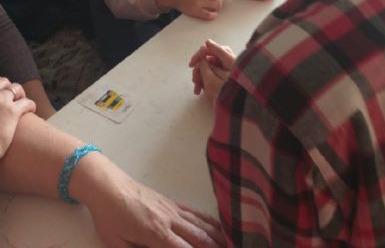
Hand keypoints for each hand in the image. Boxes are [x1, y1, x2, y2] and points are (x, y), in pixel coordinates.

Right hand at [0, 77, 35, 157]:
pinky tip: (31, 111)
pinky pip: (27, 102)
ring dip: (21, 94)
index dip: (0, 87)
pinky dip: (31, 105)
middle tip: (14, 97)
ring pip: (17, 89)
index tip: (3, 93)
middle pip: (4, 82)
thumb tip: (0, 110)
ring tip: (23, 103)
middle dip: (10, 88)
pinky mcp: (12, 112)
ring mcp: (0, 101)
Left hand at [79, 156, 225, 247]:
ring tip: (231, 244)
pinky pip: (195, 212)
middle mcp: (169, 220)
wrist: (108, 186)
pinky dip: (210, 220)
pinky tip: (220, 226)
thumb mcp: (117, 244)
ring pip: (201, 223)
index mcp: (155, 233)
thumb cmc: (109, 217)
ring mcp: (173, 209)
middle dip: (216, 247)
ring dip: (218, 236)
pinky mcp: (172, 202)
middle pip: (199, 237)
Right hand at [190, 40, 234, 103]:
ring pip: (210, 67)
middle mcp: (230, 61)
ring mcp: (229, 68)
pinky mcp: (227, 76)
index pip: (211, 49)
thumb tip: (203, 54)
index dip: (199, 55)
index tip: (191, 65)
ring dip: (201, 77)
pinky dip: (207, 80)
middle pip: (209, 58)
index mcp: (229, 59)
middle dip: (199, 69)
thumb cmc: (225, 95)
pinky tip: (202, 90)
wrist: (239, 109)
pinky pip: (214, 74)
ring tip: (197, 90)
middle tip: (194, 81)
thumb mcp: (211, 80)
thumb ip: (205, 65)